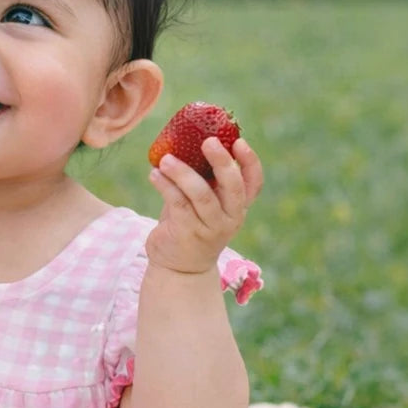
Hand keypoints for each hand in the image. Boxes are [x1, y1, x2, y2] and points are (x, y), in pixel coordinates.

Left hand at [146, 136, 262, 274]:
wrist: (179, 267)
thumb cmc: (189, 224)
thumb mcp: (202, 203)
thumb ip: (203, 179)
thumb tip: (186, 139)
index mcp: (237, 206)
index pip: (253, 183)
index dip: (250, 162)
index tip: (239, 141)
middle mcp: (230, 217)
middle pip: (232, 187)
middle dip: (222, 162)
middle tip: (208, 141)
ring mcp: (210, 228)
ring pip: (202, 195)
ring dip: (183, 174)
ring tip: (166, 159)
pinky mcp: (188, 234)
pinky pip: (178, 205)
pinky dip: (166, 187)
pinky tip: (154, 174)